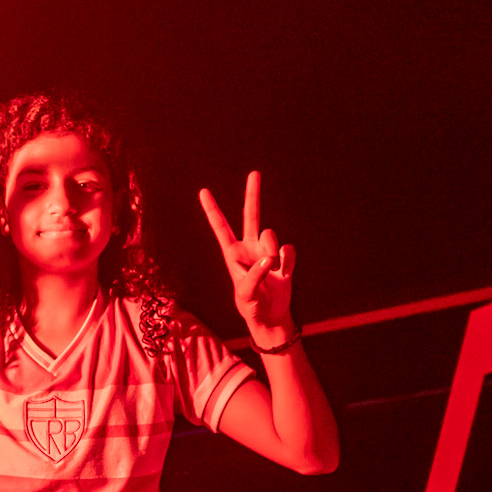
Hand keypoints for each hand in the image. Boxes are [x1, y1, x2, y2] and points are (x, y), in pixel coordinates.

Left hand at [201, 172, 296, 347]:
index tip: (203, 191)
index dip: (212, 210)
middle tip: (254, 173)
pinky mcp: (284, 258)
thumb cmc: (250, 306)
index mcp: (232, 253)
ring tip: (270, 272)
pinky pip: (288, 250)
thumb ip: (254, 275)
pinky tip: (283, 272)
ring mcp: (267, 251)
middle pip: (251, 216)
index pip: (221, 228)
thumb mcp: (245, 294)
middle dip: (252, 194)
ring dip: (271, 253)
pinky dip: (286, 261)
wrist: (271, 317)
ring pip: (271, 236)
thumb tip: (269, 258)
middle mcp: (249, 247)